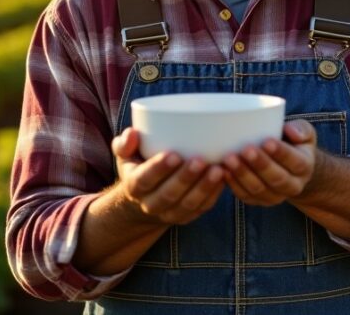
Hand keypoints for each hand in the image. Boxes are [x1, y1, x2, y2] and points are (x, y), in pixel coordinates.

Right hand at [112, 127, 226, 224]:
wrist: (146, 199)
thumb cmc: (139, 167)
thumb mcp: (126, 156)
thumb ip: (124, 144)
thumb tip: (132, 133)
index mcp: (134, 187)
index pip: (144, 180)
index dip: (159, 169)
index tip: (173, 154)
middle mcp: (151, 204)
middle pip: (169, 194)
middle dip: (185, 178)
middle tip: (200, 160)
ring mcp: (171, 213)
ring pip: (188, 204)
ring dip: (204, 187)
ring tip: (218, 169)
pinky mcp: (188, 216)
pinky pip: (202, 208)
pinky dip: (214, 194)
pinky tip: (225, 178)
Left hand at [221, 120, 317, 206]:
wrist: (290, 169)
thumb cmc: (294, 144)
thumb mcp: (305, 133)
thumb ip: (301, 130)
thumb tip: (290, 131)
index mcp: (305, 167)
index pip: (295, 162)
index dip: (281, 153)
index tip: (267, 141)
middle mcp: (293, 186)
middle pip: (277, 178)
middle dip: (260, 164)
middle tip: (245, 149)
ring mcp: (275, 196)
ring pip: (259, 189)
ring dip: (243, 174)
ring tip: (229, 159)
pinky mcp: (258, 201)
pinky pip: (245, 195)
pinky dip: (233, 184)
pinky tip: (223, 170)